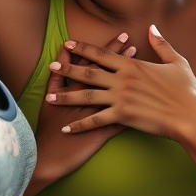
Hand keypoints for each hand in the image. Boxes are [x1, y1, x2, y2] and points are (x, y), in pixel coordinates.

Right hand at [23, 32, 134, 195]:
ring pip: (115, 93)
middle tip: (136, 42)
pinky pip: (120, 121)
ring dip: (129, 80)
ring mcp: (95, 115)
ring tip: (142, 67)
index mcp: (73, 90)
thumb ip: (56, 81)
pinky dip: (133, 112)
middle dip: (121, 58)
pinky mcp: (101, 132)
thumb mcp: (48, 101)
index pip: (93, 64)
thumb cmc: (47, 129)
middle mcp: (85, 100)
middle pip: (106, 73)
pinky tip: (149, 104)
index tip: (123, 36)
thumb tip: (59, 61)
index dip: (109, 50)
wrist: (45, 158)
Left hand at [45, 25, 195, 138]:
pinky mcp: (122, 116)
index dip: (84, 49)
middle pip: (88, 73)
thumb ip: (161, 44)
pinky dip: (79, 125)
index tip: (68, 44)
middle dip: (67, 69)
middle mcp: (123, 80)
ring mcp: (121, 98)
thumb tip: (152, 27)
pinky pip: (95, 120)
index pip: (102, 54)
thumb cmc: (187, 89)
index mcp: (133, 65)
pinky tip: (66, 127)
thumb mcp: (177, 61)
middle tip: (51, 67)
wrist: (190, 115)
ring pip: (86, 96)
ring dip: (66, 96)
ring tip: (49, 96)